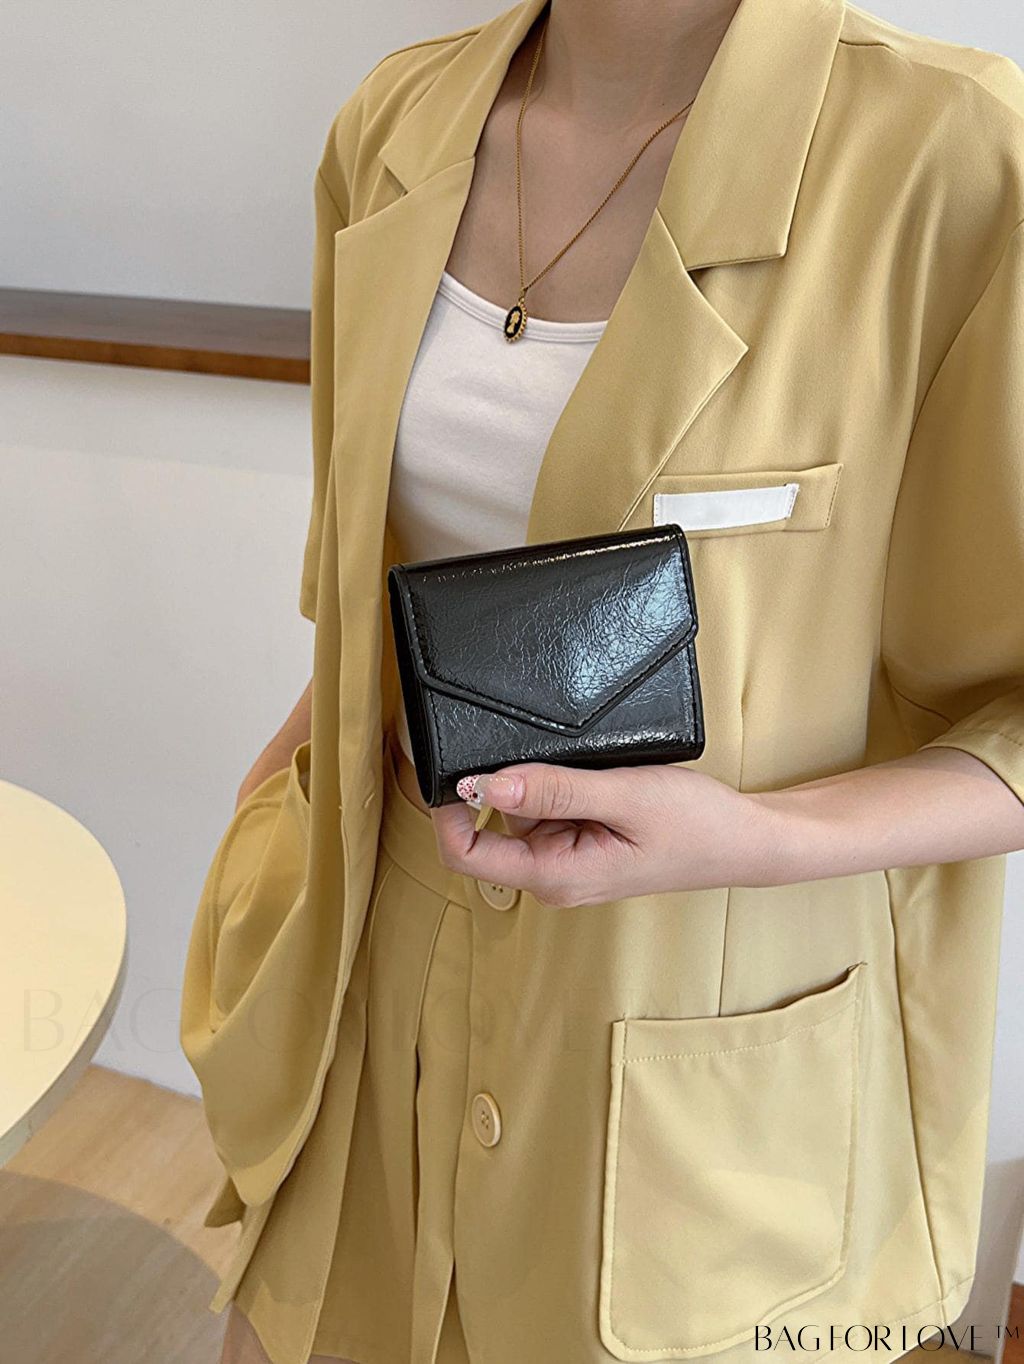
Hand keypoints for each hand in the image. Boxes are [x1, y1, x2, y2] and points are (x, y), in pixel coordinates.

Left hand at [429, 762, 782, 905]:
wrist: (745, 840)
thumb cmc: (696, 825)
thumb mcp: (625, 796)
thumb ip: (553, 791)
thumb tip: (484, 785)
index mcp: (555, 876)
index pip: (464, 853)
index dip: (448, 808)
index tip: (454, 760)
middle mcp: (551, 876)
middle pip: (484, 831)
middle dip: (496, 787)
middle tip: (532, 747)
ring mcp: (564, 861)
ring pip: (516, 814)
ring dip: (533, 783)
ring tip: (586, 766)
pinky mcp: (578, 844)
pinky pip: (544, 810)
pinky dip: (556, 786)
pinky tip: (594, 775)